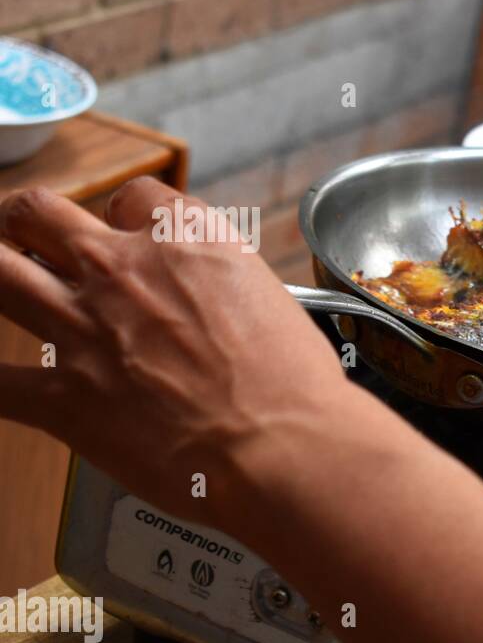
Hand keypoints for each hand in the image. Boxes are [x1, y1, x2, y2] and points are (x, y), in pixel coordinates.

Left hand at [0, 178, 353, 528]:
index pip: (133, 197)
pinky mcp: (63, 398)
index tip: (128, 235)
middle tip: (23, 233)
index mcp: (185, 240)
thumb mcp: (274, 301)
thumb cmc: (293, 386)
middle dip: (23, 220)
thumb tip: (215, 305)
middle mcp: (123, 270)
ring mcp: (83, 329)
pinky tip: (0, 382)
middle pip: (38, 212)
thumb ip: (226, 288)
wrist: (281, 445)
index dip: (126, 215)